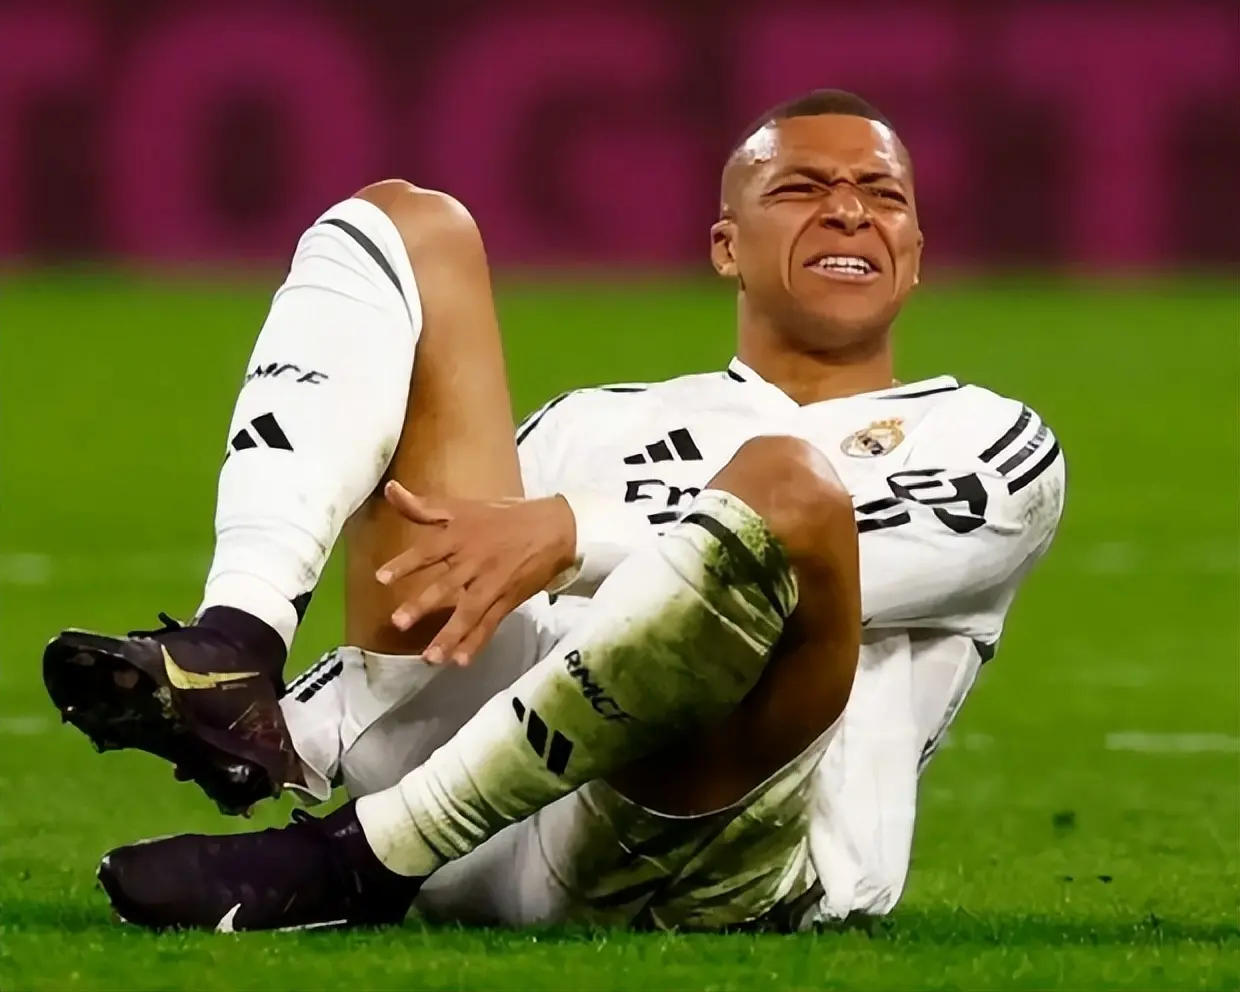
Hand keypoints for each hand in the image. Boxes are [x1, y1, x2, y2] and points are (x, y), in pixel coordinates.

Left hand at [377, 481, 576, 664]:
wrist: (554, 528)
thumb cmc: (503, 517)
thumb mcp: (462, 507)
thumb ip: (423, 506)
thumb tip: (390, 489)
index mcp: (459, 536)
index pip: (428, 551)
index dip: (406, 563)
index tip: (381, 579)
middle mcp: (473, 561)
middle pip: (446, 585)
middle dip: (423, 604)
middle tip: (398, 623)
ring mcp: (492, 583)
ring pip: (468, 611)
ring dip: (450, 634)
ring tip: (430, 657)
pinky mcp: (507, 600)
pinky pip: (490, 624)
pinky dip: (476, 642)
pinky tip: (461, 661)